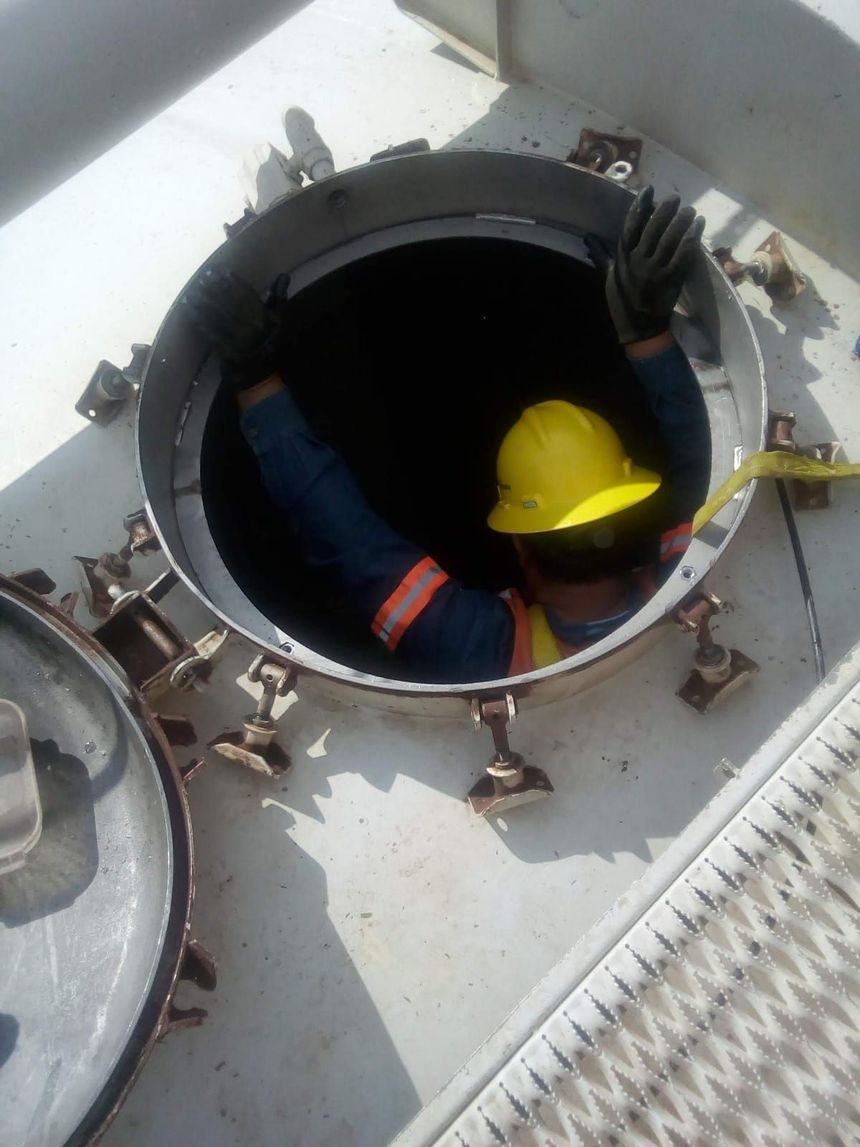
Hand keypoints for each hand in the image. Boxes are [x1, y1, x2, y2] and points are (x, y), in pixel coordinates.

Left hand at [184, 268, 290, 390]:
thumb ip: (278, 296)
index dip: (233, 282)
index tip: (221, 271)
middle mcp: (248, 325)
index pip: (245, 295)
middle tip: (202, 277)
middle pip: (228, 302)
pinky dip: (196, 317)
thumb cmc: (267, 339)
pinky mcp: (221, 345)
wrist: (256, 369)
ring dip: (202, 300)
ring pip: (216, 313)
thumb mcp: (277, 317)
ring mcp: (233, 336)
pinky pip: (207, 329)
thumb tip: (283, 275)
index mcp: (261, 317)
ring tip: (192, 289)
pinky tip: (187, 307)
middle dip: (214, 288)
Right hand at [591, 186, 704, 344]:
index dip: (639, 207)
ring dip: (681, 221)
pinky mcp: (672, 279)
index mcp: (623, 259)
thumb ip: (602, 255)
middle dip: (664, 211)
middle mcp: (638, 262)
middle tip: (675, 198)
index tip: (648, 190)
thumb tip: (588, 239)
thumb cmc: (623, 301)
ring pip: (670, 240)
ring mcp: (656, 271)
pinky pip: (684, 255)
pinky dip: (692, 238)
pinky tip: (698, 226)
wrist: (639, 327)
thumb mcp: (610, 277)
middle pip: (652, 229)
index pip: (630, 227)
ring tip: (690, 210)